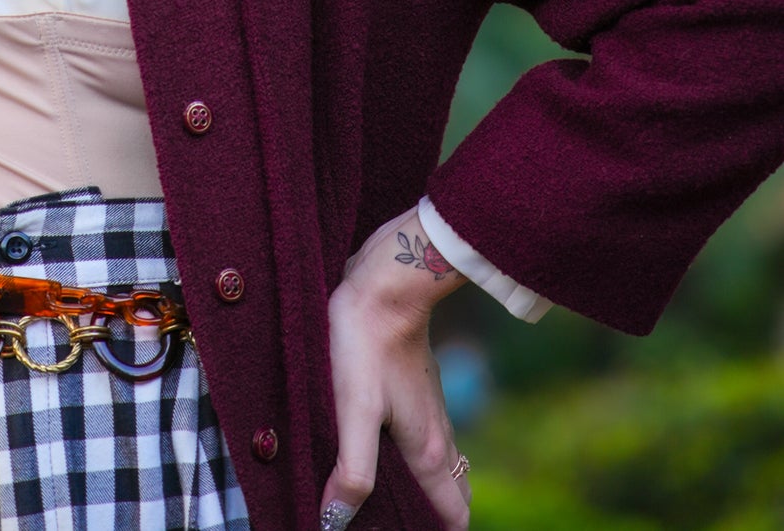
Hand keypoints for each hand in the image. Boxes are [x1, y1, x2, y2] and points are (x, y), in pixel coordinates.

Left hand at [319, 207, 469, 530]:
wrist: (386, 283)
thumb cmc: (368, 344)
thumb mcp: (355, 410)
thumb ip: (353, 469)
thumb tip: (336, 519)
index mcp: (428, 450)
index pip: (454, 515)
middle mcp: (438, 435)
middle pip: (452, 494)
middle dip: (437, 519)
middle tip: (398, 524)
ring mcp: (430, 409)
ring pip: (440, 466)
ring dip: (426, 489)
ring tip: (388, 501)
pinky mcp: (415, 388)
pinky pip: (426, 439)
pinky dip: (415, 459)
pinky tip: (382, 451)